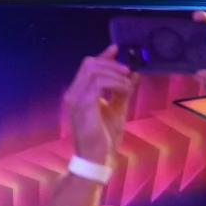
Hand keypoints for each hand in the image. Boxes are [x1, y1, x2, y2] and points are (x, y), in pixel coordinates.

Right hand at [64, 47, 137, 163]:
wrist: (97, 156)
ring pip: (94, 70)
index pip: (88, 67)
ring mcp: (75, 100)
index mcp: (78, 94)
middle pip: (89, 63)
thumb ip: (122, 90)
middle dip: (112, 64)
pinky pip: (99, 83)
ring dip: (116, 74)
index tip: (117, 49)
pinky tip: (125, 90)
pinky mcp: (83, 105)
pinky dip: (115, 83)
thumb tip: (133, 73)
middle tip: (128, 72)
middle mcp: (72, 94)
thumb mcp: (117, 108)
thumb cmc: (104, 136)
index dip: (104, 56)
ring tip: (128, 85)